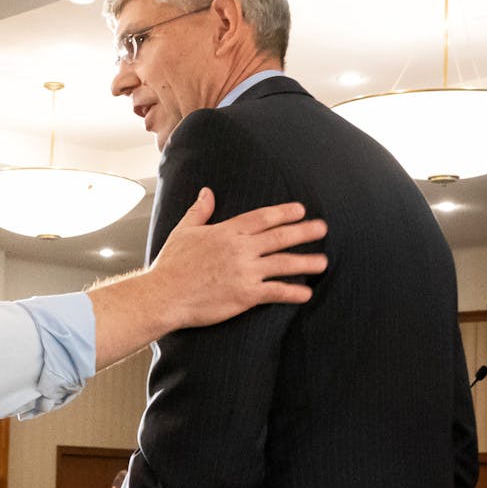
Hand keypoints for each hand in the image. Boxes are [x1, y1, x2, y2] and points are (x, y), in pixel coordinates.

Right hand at [150, 188, 327, 329]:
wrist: (164, 295)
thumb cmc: (170, 266)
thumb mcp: (183, 232)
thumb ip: (199, 212)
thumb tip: (207, 192)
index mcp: (226, 232)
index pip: (263, 217)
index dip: (284, 212)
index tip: (300, 210)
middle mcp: (240, 249)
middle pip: (281, 236)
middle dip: (305, 231)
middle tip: (322, 228)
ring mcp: (245, 272)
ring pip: (285, 263)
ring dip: (307, 262)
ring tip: (323, 262)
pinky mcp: (246, 295)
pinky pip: (276, 291)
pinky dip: (293, 292)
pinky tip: (306, 293)